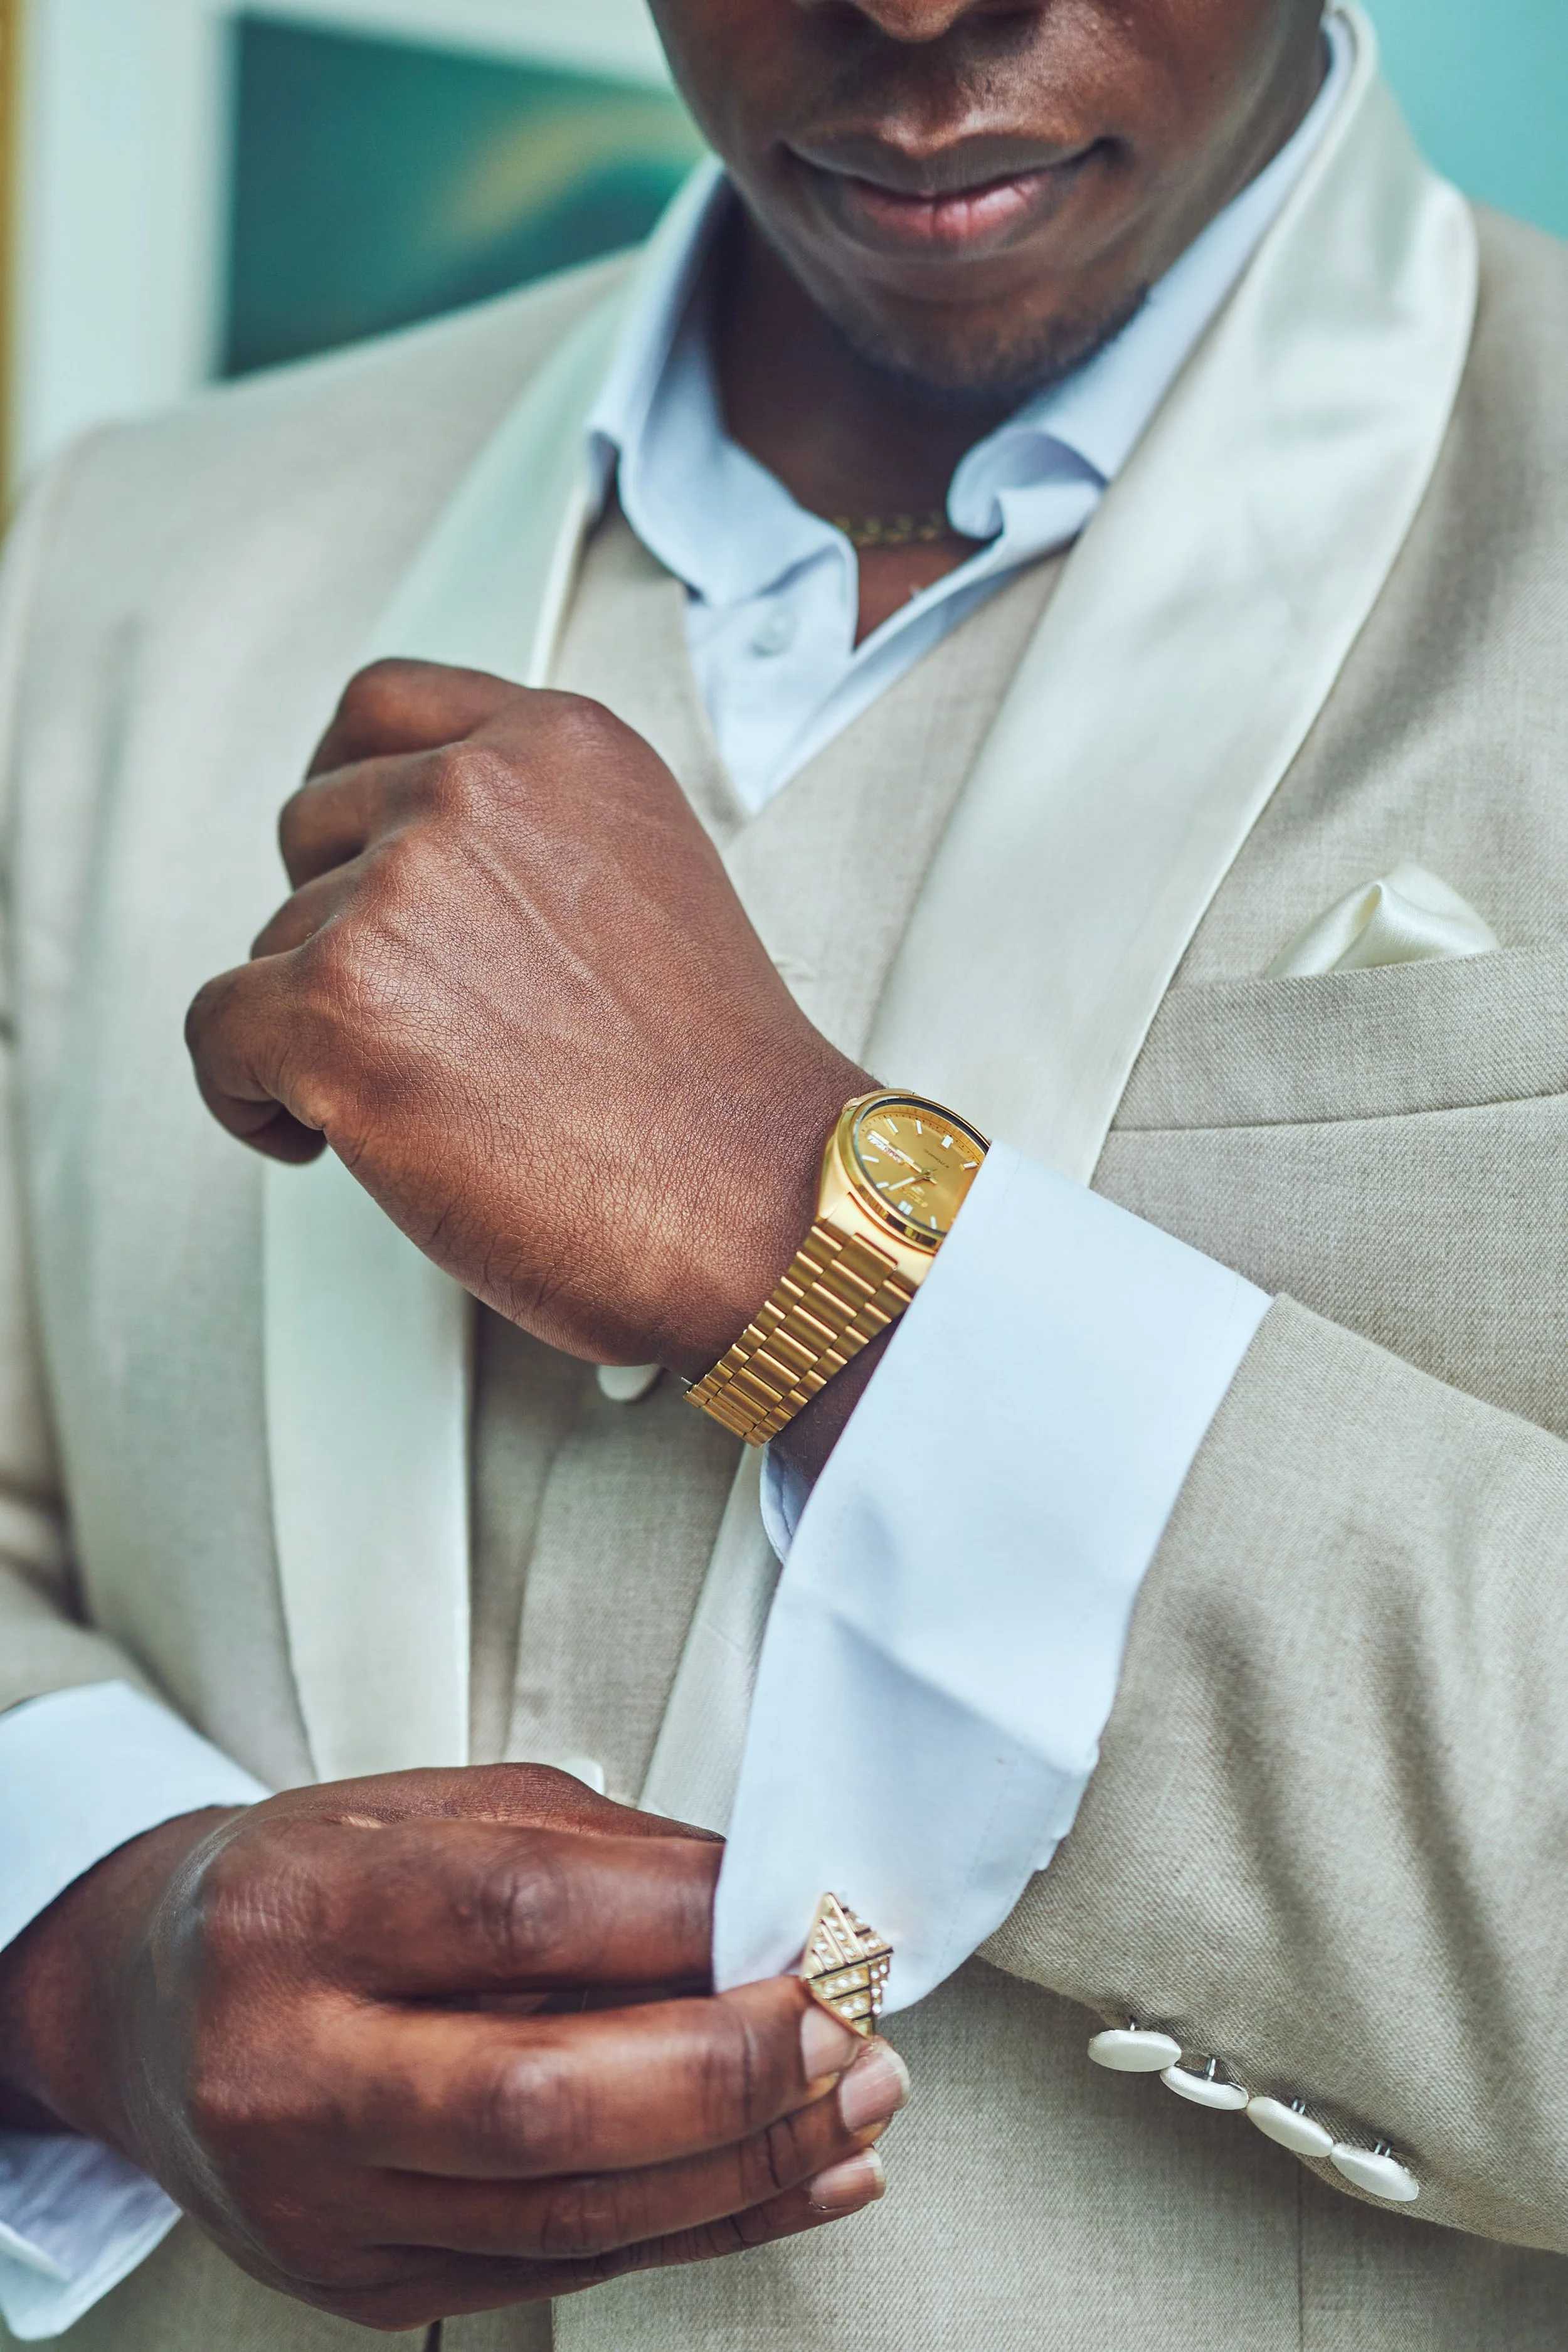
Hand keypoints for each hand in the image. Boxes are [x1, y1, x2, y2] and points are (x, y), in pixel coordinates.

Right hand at [0, 1765, 905, 2330]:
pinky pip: (563, 2271)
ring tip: (860, 2102)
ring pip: (569, 2213)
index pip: (517, 1914)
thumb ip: (595, 1851)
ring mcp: (316, 2204)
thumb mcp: (427, 1809)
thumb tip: (766, 1903)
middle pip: (540, 2099)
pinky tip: (798, 2178)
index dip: (687, 1919)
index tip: (810, 1910)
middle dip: (731, 2071)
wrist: (149, 2008)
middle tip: (849, 2026)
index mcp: (297, 1911)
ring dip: (749, 2165)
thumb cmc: (306, 1890)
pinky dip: (703, 2226)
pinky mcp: (358, 2288)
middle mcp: (287, 2070)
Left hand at [186, 661, 871, 1375]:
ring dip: (316, 1029)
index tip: (348, 857)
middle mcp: (472, 793)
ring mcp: (397, 897)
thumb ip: (534, 838)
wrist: (762, 1206)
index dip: (349, 795)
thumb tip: (418, 873)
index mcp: (561, 747)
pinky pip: (217, 1038)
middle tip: (409, 1018)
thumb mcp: (648, 882)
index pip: (383, 706)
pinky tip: (328, 1138)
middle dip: (339, 927)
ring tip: (426, 1103)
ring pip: (273, 945)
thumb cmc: (718, 1093)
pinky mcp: (334, 1010)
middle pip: (314, 832)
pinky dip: (249, 1099)